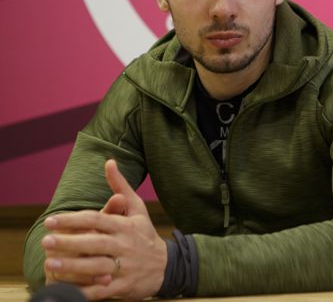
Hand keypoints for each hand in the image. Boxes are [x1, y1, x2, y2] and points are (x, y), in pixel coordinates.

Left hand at [42, 159, 166, 299]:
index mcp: (125, 226)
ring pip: (97, 267)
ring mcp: (125, 267)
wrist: (167, 265)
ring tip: (50, 263)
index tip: (52, 220)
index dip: (74, 220)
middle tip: (45, 240)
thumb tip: (108, 162)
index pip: (98, 220)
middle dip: (70, 242)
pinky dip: (85, 291)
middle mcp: (125, 245)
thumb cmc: (144, 234)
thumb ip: (120, 186)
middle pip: (96, 243)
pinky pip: (102, 290)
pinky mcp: (124, 286)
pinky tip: (67, 291)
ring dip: (73, 266)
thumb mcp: (137, 209)